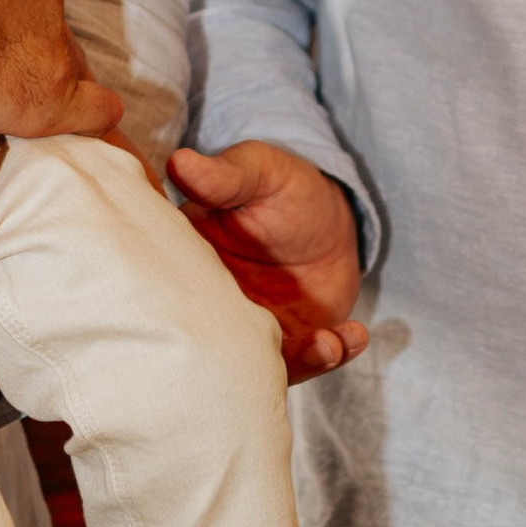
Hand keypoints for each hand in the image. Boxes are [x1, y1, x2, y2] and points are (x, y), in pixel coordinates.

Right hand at [168, 139, 369, 381]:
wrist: (325, 215)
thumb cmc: (279, 187)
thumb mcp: (254, 172)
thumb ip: (223, 177)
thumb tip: (180, 161)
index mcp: (190, 266)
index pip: (171, 296)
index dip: (184, 313)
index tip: (215, 310)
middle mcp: (216, 306)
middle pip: (215, 345)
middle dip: (244, 359)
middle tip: (276, 341)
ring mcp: (254, 328)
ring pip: (262, 364)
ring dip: (300, 362)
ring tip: (328, 344)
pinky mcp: (291, 341)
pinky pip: (307, 360)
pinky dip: (332, 354)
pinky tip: (354, 335)